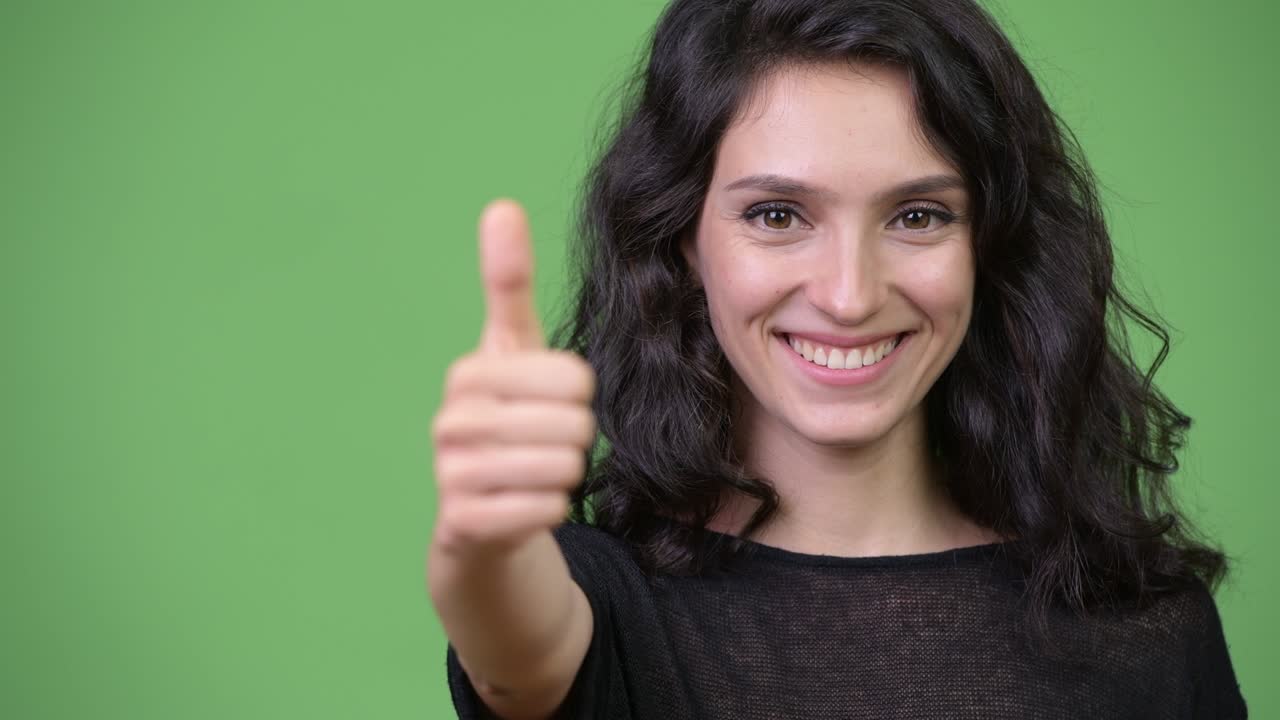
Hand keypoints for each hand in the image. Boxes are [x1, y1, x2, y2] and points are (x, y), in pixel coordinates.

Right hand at [430, 199, 597, 559]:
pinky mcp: (464, 524)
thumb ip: (507, 283)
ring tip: (534, 474)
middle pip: (573, 424)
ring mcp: (451, 474)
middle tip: (544, 445)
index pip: (575, 378)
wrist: (478, 518)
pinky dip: (551, 510)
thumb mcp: (512, 351)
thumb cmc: (506, 421)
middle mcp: (451, 420)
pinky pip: (547, 510)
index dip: (579, 396)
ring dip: (565, 476)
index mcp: (469, 372)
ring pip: (563, 468)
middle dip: (574, 439)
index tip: (549, 403)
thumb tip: (501, 205)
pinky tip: (525, 506)